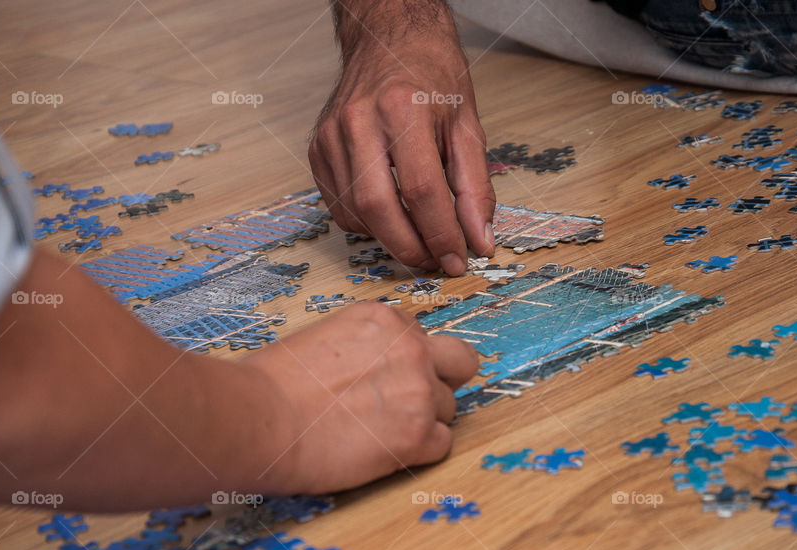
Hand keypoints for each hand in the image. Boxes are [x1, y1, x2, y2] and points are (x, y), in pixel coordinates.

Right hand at [249, 302, 478, 493]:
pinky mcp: (417, 436)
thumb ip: (364, 347)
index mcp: (384, 320)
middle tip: (413, 401)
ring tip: (381, 433)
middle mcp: (410, 349)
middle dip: (444, 380)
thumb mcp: (325, 337)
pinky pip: (442, 443)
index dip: (407, 361)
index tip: (387, 379)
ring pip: (449, 408)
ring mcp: (418, 392)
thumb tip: (373, 368)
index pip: (421, 337)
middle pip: (460, 362)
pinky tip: (386, 452)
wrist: (259, 418)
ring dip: (424, 421)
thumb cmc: (272, 383)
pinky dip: (420, 452)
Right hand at [309, 1, 495, 275]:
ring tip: (419, 238)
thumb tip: (479, 240)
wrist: (388, 39)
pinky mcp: (317, 149)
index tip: (458, 259)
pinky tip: (391, 214)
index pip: (422, 191)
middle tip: (436, 262)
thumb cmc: (430, 76)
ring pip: (356, 213)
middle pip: (380, 208)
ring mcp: (331, 136)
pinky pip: (340, 206)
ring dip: (390, 238)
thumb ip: (475, 187)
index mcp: (402, 109)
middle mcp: (359, 122)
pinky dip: (367, 223)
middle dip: (411, 248)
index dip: (442, 235)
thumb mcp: (467, 126)